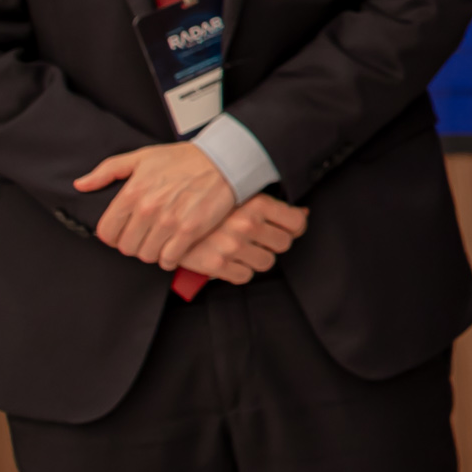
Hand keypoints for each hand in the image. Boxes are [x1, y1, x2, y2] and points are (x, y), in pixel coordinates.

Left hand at [75, 141, 238, 268]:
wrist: (223, 161)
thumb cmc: (184, 159)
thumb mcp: (142, 157)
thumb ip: (107, 171)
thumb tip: (81, 185)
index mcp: (131, 193)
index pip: (106, 232)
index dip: (113, 235)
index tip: (124, 232)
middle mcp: (147, 209)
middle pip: (126, 247)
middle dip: (134, 244)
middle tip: (145, 236)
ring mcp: (169, 222)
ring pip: (146, 255)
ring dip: (152, 252)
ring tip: (160, 241)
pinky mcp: (189, 231)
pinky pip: (169, 260)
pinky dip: (170, 258)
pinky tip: (175, 248)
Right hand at [166, 196, 308, 285]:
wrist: (167, 218)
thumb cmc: (206, 203)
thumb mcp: (241, 195)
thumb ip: (272, 205)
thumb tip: (303, 213)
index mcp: (256, 203)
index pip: (296, 223)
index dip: (294, 228)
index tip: (287, 229)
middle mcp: (247, 224)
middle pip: (283, 244)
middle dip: (274, 243)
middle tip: (261, 239)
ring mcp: (232, 246)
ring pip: (267, 262)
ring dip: (258, 258)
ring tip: (245, 249)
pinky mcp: (217, 265)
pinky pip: (245, 276)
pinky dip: (240, 270)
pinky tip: (232, 260)